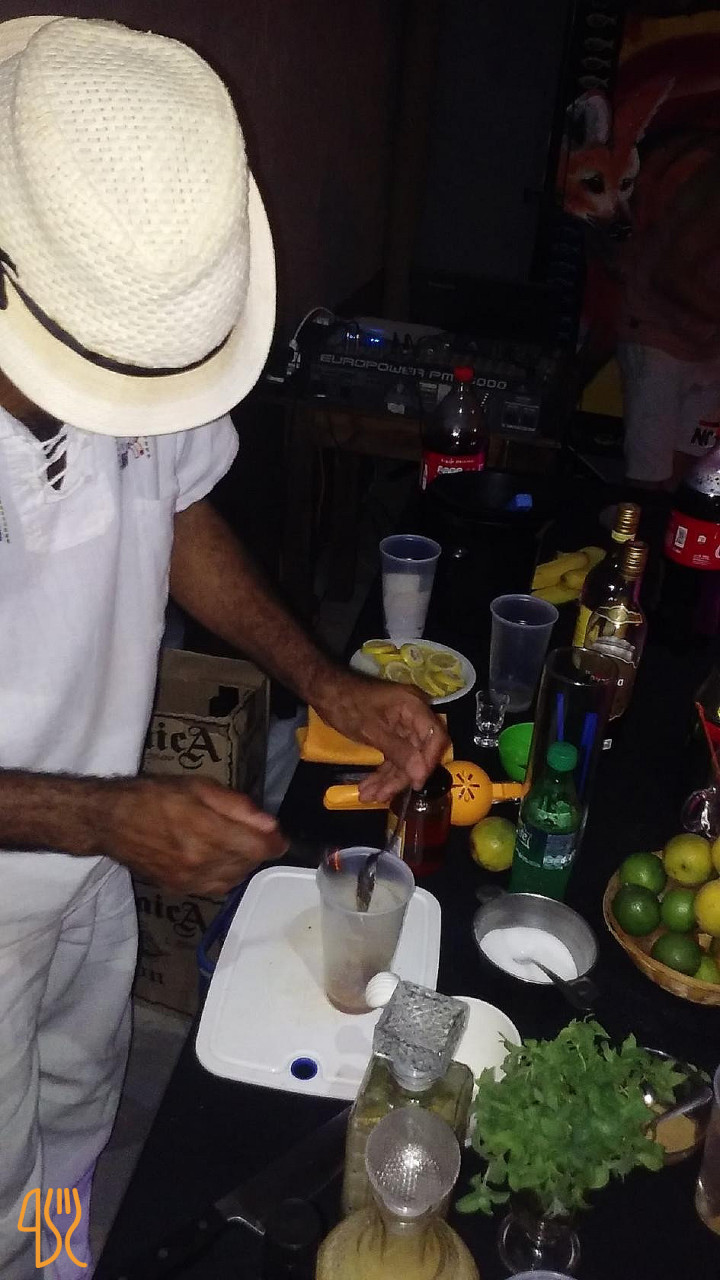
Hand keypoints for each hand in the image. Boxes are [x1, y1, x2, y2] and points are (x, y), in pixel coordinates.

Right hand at [99, 776, 287, 892]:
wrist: (111, 821)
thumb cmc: (154, 796)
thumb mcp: (198, 787)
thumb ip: (237, 806)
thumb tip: (270, 824)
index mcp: (205, 832)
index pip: (258, 848)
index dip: (274, 841)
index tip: (276, 834)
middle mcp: (200, 863)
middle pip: (249, 864)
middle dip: (257, 848)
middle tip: (250, 831)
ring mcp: (189, 881)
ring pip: (235, 879)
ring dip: (242, 863)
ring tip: (232, 842)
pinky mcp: (179, 890)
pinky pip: (216, 888)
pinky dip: (225, 874)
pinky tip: (216, 857)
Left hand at [314, 670, 448, 802]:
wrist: (326, 692)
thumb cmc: (347, 705)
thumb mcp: (372, 730)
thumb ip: (399, 752)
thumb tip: (421, 775)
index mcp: (414, 707)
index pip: (434, 737)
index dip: (428, 762)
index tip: (415, 784)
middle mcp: (413, 716)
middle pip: (418, 752)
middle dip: (399, 777)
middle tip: (381, 796)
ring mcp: (402, 725)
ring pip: (404, 758)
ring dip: (387, 779)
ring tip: (368, 796)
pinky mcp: (391, 734)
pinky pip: (393, 756)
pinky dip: (382, 772)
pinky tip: (368, 788)